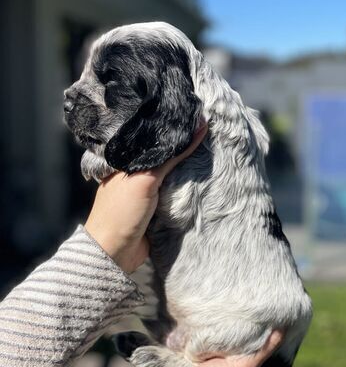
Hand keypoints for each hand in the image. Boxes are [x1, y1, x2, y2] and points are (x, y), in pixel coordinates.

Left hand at [85, 120, 207, 271]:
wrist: (115, 253)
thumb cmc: (123, 211)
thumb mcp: (145, 179)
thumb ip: (170, 157)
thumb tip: (198, 128)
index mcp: (124, 160)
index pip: (152, 136)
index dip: (171, 126)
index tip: (194, 114)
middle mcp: (134, 172)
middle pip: (163, 153)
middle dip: (181, 145)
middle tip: (206, 127)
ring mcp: (145, 190)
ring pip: (170, 172)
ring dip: (186, 165)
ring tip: (210, 145)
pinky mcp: (155, 208)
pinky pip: (173, 191)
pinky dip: (185, 185)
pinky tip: (202, 173)